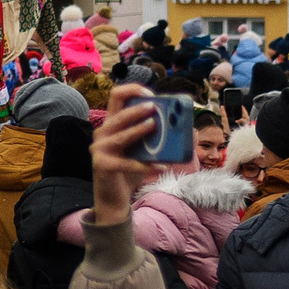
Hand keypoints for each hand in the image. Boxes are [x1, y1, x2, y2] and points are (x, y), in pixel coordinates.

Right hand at [89, 85, 160, 225]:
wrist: (114, 198)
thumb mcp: (144, 151)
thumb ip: (158, 139)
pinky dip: (145, 165)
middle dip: (137, 110)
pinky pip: (127, 163)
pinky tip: (161, 168)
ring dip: (139, 130)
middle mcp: (102, 133)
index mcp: (112, 124)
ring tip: (155, 127)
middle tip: (155, 108)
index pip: (117, 96)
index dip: (132, 90)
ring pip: (121, 135)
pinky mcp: (101, 165)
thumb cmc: (129, 171)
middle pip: (119, 114)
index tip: (150, 94)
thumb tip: (188, 131)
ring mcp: (99, 149)